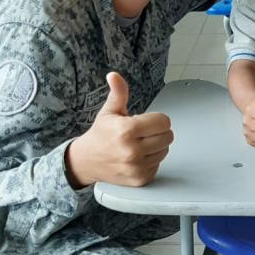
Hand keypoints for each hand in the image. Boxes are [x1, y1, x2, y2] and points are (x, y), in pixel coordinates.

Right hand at [66, 72, 173, 187]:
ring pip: (165, 150)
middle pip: (168, 136)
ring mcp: (136, 167)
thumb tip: (114, 75)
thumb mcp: (109, 112)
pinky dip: (151, 160)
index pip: (164, 122)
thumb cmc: (100, 135)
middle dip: (158, 132)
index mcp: (126, 130)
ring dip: (156, 146)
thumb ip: (118, 93)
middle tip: (143, 133)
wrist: (86, 161)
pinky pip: (159, 164)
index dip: (157, 119)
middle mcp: (132, 151)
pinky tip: (138, 156)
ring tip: (139, 144)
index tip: (146, 121)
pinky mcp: (140, 179)